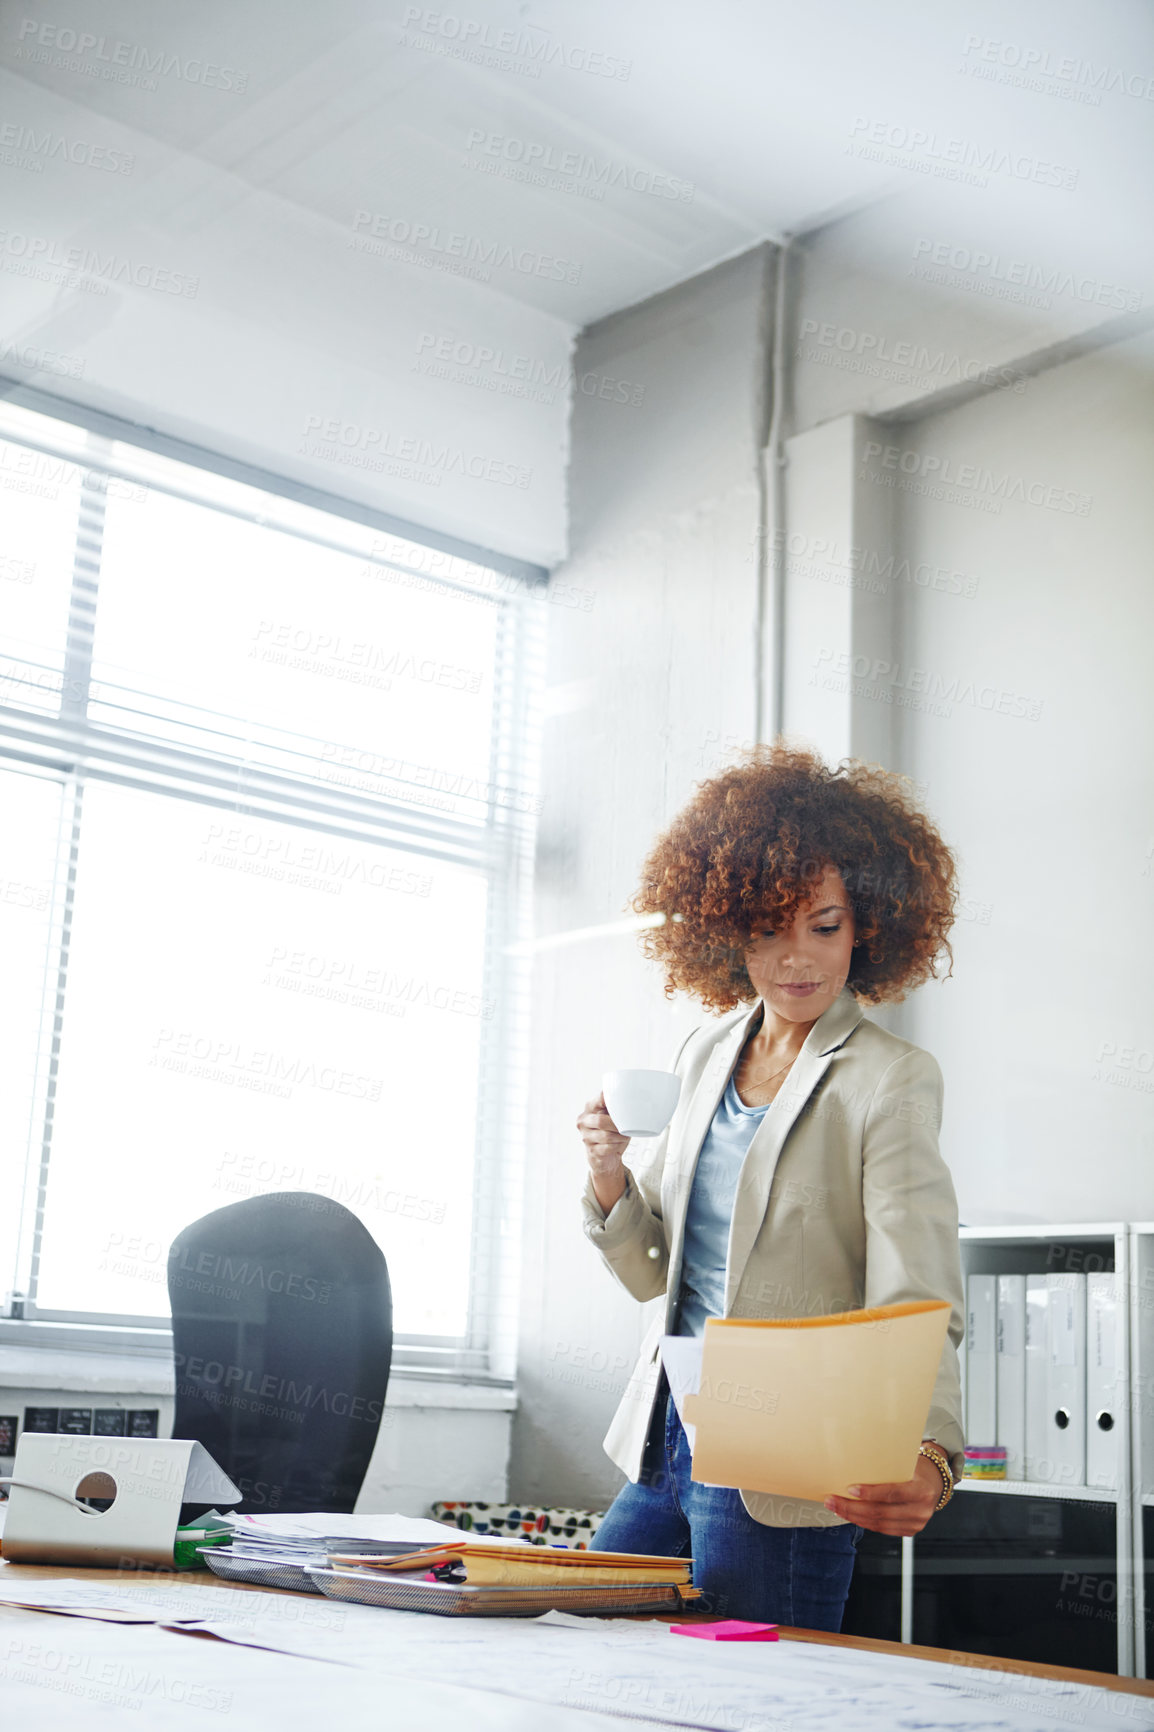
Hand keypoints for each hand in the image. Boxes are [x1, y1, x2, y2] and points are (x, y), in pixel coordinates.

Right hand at [576, 1093, 629, 1212]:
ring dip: (619, 1137)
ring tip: (624, 1137)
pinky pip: (606, 1149)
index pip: (599, 1097)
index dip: (608, 1098)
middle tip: (627, 1127)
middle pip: (601, 1120)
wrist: (605, 1161)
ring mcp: (585, 1139)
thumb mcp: (616, 1118)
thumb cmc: (614, 1135)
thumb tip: (646, 1098)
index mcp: (590, 1107)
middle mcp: (584, 1122)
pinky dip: (615, 1148)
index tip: (618, 1100)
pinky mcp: (590, 1153)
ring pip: (605, 1136)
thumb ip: (621, 1107)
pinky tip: (618, 1148)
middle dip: (617, 1124)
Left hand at [822, 1451, 943, 1536]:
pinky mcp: (909, 1530)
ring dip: (854, 1517)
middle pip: (881, 1512)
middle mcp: (920, 1510)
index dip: (870, 1493)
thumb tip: (854, 1464)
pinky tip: (851, 1515)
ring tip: (836, 1507)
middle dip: (852, 1507)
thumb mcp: (906, 1463)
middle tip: (833, 1500)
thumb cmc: (916, 1468)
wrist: (935, 1482)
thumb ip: (886, 1467)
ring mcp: (916, 1523)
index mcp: (921, 1490)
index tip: (850, 1489)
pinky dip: (864, 1522)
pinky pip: (882, 1529)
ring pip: (878, 1524)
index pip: (892, 1493)